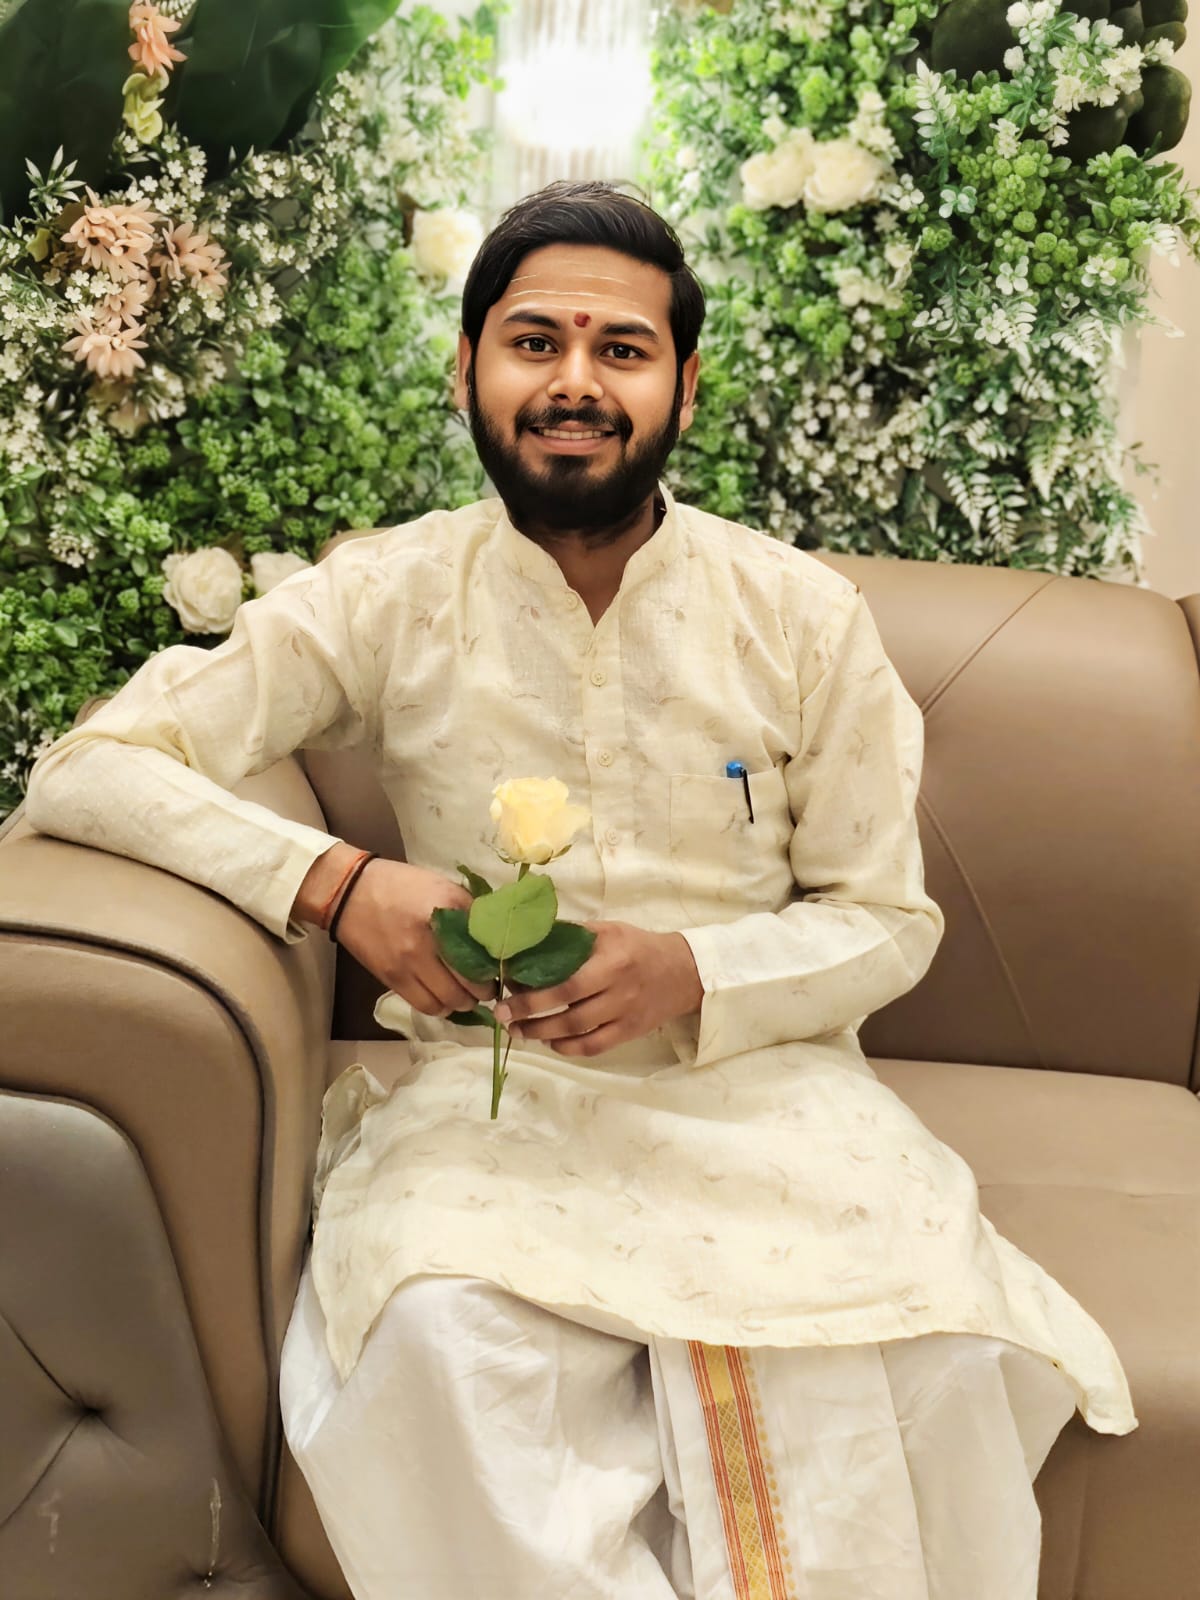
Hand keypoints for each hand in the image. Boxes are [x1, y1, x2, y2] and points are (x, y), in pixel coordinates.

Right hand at [333, 859, 497, 1018]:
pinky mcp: (392, 979)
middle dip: (483, 991)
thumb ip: (469, 911)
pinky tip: (443, 998)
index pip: (484, 950)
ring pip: (448, 1002)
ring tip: (465, 994)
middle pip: (470, 984)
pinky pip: (424, 1005)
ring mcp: (409, 964)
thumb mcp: (441, 886)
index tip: (498, 967)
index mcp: (447, 911)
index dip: (496, 966)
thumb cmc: (401, 885)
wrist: (349, 892)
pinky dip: (440, 1007)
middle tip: (486, 986)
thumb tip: (494, 937)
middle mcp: (429, 942)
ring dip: (462, 1003)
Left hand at [493, 921, 702, 1057]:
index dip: (533, 996)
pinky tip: (551, 1043)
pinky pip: (594, 1048)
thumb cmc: (638, 946)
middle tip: (504, 1018)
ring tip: (520, 1031)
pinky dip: (569, 1049)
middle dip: (531, 1020)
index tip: (505, 996)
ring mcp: (625, 1016)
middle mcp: (618, 992)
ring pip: (578, 1035)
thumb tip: (530, 941)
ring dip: (544, 1036)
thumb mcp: (608, 931)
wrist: (683, 972)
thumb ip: (573, 936)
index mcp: (611, 962)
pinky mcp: (629, 1033)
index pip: (567, 985)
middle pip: (569, 1014)